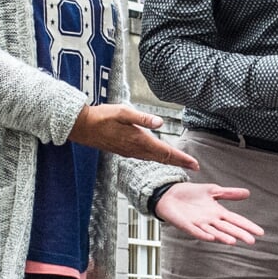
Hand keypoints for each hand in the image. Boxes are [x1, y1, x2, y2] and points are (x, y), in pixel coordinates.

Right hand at [69, 105, 200, 169]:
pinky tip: (159, 155)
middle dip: (179, 162)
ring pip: (154, 159)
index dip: (181, 158)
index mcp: (139, 140)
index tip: (194, 164)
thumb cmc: (102, 117)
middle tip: (194, 166)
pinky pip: (145, 157)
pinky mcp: (124, 150)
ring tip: (180, 161)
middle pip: (162, 158)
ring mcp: (130, 151)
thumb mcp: (123, 112)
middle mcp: (136, 149)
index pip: (165, 152)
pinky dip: (156, 158)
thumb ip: (142, 118)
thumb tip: (159, 123)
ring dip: (168, 161)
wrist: (83, 127)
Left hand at [155, 183, 262, 244]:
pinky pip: (196, 231)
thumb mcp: (212, 190)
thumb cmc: (191, 194)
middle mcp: (211, 221)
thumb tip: (248, 193)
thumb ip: (229, 193)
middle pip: (228, 228)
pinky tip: (211, 237)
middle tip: (251, 241)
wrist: (170, 194)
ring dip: (223, 237)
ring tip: (233, 242)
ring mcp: (199, 224)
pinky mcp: (187, 225)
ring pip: (214, 232)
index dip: (248, 226)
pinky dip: (204, 234)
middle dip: (239, 234)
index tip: (260, 232)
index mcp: (218, 213)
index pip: (236, 220)